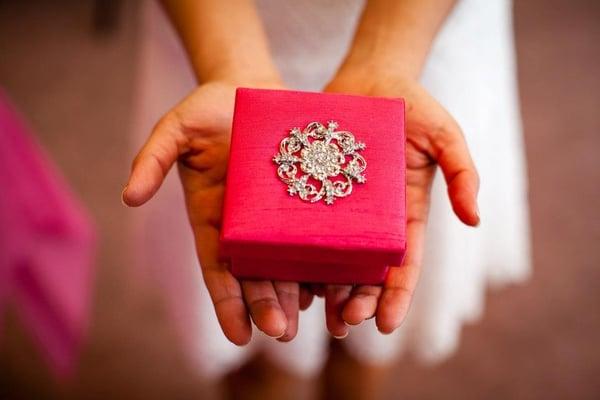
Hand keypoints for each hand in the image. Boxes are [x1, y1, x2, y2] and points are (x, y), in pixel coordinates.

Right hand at [122, 81, 310, 343]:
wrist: (251, 87)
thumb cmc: (209, 108)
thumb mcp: (176, 129)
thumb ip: (152, 159)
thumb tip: (127, 197)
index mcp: (213, 219)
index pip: (218, 270)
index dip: (227, 303)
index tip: (240, 336)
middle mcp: (245, 227)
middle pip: (257, 276)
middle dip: (267, 306)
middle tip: (282, 332)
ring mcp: (276, 216)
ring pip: (288, 265)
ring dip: (297, 294)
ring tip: (310, 320)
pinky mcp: (304, 201)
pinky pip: (315, 237)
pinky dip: (322, 262)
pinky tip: (335, 284)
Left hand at [320, 70, 479, 336]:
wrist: (369, 78)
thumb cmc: (412, 105)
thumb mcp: (444, 135)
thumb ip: (463, 173)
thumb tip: (475, 220)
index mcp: (406, 214)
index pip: (404, 264)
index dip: (397, 296)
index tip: (386, 325)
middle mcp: (374, 220)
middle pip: (366, 271)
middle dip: (358, 301)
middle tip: (345, 324)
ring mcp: (342, 209)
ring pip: (333, 259)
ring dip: (327, 290)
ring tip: (317, 315)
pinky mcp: (312, 193)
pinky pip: (304, 229)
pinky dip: (298, 255)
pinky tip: (287, 277)